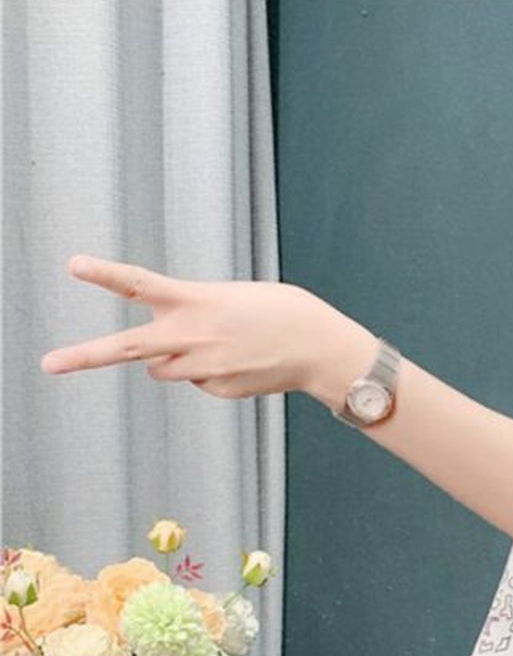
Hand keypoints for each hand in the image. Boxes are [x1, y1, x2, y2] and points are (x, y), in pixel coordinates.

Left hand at [40, 254, 337, 399]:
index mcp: (196, 301)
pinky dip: (213, 373)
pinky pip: (199, 382)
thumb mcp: (232, 298)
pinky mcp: (219, 390)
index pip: (141, 283)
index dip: (105, 273)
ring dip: (175, 359)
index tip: (75, 266)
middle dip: (84, 356)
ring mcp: (204, 368)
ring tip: (219, 345)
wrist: (321, 349)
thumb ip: (193, 316)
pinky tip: (243, 362)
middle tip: (49, 363)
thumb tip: (166, 360)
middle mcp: (192, 336)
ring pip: (164, 368)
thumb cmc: (284, 314)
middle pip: (126, 348)